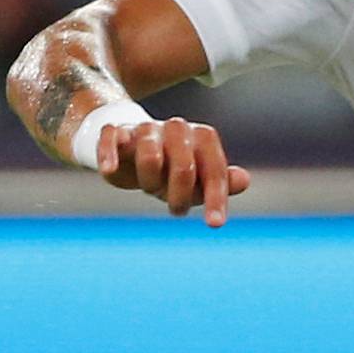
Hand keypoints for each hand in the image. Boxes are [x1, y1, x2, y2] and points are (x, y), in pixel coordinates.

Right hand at [97, 115, 250, 225]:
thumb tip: (244, 180)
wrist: (131, 146)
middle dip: (180, 195)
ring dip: (150, 182)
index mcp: (202, 137)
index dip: (215, 198)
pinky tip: (109, 170)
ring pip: (149, 156)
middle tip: (176, 208)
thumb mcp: (198, 178)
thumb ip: (221, 182)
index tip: (215, 224)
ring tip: (150, 188)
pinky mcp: (115, 132)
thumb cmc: (171, 167)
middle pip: (184, 166)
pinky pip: (111, 138)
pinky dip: (110, 154)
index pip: (214, 169)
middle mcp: (176, 128)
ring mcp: (144, 129)